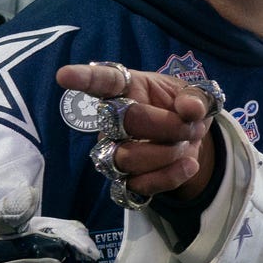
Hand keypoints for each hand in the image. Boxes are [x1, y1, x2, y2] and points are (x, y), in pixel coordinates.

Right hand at [54, 62, 216, 201]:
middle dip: (166, 126)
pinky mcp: (126, 179)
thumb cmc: (184, 107)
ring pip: (126, 158)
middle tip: (191, 126)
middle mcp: (112, 120)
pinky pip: (137, 186)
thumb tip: (191, 108)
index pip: (102, 81)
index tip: (65, 76)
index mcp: (127, 88)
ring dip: (166, 154)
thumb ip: (197, 97)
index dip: (84, 78)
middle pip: (124, 123)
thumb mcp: (198, 94)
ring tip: (186, 146)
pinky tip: (188, 165)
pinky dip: (169, 177)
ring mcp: (114, 151)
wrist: (193, 137)